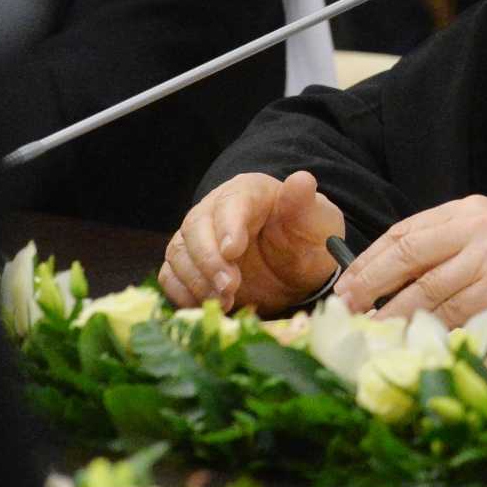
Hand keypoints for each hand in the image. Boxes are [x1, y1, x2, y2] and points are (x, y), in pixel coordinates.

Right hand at [160, 170, 343, 313]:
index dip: (228, 226)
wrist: (298, 268)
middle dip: (209, 260)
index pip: (230, 202)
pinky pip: (171, 276)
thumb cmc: (307, 238)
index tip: (233, 251)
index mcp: (248, 192)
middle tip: (230, 286)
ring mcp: (199, 238)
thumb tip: (301, 179)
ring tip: (226, 302)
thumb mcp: (316, 222)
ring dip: (197, 281)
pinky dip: (182, 293)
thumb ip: (305, 204)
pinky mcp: (190, 266)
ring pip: (180, 253)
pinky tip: (204, 307)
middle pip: (196, 228)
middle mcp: (215, 211)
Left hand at [334, 195, 486, 339]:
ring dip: (393, 314)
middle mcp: (479, 227)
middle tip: (347, 308)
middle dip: (371, 283)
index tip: (346, 284)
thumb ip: (440, 252)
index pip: (406, 231)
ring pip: (426, 289)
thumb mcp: (481, 246)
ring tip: (371, 330)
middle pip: (409, 254)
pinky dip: (425, 328)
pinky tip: (409, 339)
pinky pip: (451, 312)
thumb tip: (376, 281)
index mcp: (469, 211)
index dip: (370, 259)